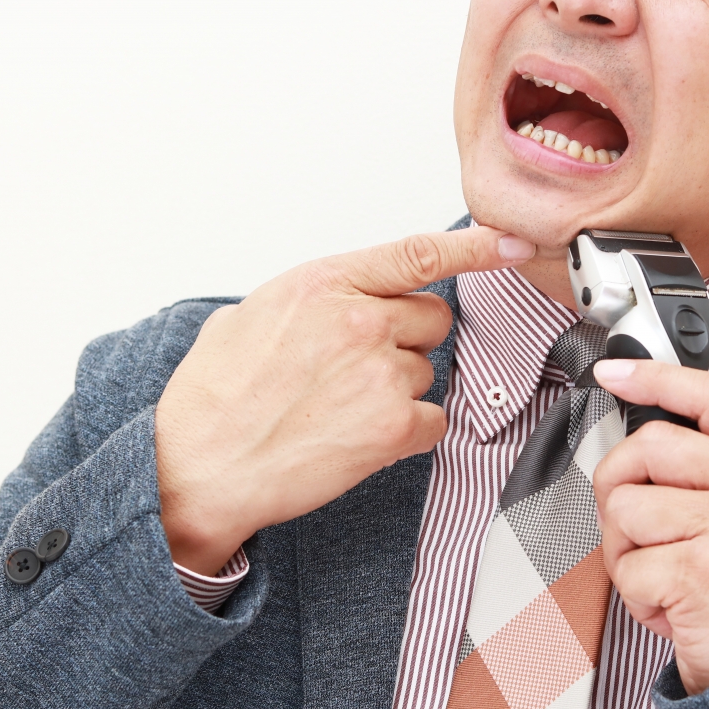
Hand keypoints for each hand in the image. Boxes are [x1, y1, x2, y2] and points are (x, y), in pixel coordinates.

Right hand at [154, 226, 534, 572]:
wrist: (198, 468)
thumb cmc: (214, 398)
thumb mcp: (248, 316)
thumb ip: (309, 299)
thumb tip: (333, 304)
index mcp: (323, 283)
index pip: (416, 253)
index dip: (473, 246)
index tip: (510, 241)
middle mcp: (359, 320)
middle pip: (432, 319)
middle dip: (407, 339)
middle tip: (355, 369)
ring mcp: (380, 373)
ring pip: (428, 371)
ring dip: (398, 389)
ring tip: (338, 410)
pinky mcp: (392, 426)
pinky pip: (433, 420)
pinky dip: (407, 433)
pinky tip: (359, 439)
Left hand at [590, 358, 708, 694]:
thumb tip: (644, 427)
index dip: (655, 375)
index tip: (614, 372)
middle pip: (650, 445)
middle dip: (619, 483)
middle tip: (633, 524)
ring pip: (627, 507)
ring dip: (626, 549)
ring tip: (663, 574)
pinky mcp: (702, 576)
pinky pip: (627, 567)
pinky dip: (636, 595)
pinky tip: (671, 607)